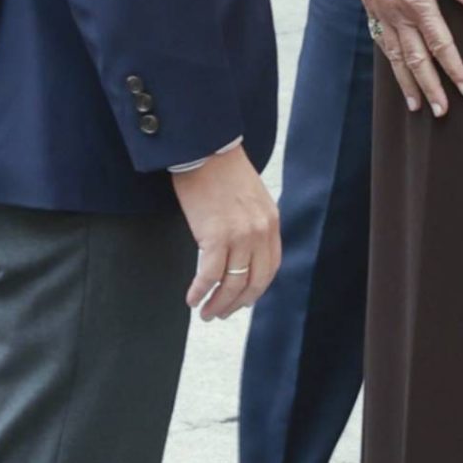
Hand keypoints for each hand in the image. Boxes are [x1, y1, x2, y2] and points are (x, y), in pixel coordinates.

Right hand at [171, 146, 280, 319]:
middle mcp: (260, 231)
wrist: (205, 149)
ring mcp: (239, 235)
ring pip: (231, 283)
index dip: (255, 290)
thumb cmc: (221, 170)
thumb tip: (243, 252)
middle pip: (253, 282)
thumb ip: (254, 224)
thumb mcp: (251, 198)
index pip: (270, 268)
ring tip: (205, 312)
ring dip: (217, 303)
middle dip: (236, 304)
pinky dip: (200, 291)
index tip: (242, 301)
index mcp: (271, 222)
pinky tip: (191, 298)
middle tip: (221, 313)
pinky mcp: (215, 235)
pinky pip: (209, 275)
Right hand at [341, 0, 462, 116]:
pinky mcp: (372, 10)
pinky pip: (382, 43)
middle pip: (417, 60)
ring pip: (396, 58)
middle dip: (431, 88)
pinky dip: (391, 64)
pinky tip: (397, 74)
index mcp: (418, 2)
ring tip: (416, 106)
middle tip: (442, 111)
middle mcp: (399, 14)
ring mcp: (383, 14)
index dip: (454, 68)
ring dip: (408, 84)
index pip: (440, 44)